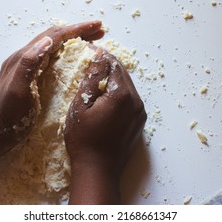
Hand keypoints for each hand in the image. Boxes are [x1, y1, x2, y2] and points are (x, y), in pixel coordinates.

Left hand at [0, 21, 103, 150]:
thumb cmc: (8, 114)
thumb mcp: (17, 89)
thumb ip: (29, 64)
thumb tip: (48, 40)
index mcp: (23, 58)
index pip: (54, 36)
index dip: (76, 30)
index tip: (97, 26)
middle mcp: (25, 57)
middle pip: (55, 37)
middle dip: (78, 31)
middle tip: (100, 31)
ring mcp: (28, 65)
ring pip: (54, 45)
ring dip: (74, 39)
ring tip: (93, 40)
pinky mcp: (31, 75)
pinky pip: (52, 56)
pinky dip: (67, 51)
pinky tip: (76, 57)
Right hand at [64, 50, 146, 203]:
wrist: (98, 170)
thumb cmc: (83, 139)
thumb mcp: (81, 106)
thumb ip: (91, 78)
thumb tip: (98, 56)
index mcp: (121, 94)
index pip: (113, 64)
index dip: (101, 56)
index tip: (90, 51)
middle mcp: (136, 101)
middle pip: (123, 73)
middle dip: (108, 66)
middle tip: (91, 65)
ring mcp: (140, 112)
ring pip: (128, 86)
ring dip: (114, 80)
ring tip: (96, 82)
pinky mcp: (140, 121)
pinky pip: (131, 99)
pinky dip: (119, 94)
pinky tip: (106, 100)